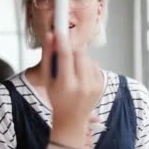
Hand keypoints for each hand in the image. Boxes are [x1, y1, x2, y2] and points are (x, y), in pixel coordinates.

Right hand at [41, 32, 102, 148]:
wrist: (72, 119)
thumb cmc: (56, 98)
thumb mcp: (47, 79)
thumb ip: (48, 56)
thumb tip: (51, 35)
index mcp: (66, 85)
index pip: (65, 56)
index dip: (62, 40)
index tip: (60, 29)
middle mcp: (83, 85)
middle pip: (80, 53)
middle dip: (72, 49)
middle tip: (66, 51)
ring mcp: (94, 85)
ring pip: (88, 57)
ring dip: (79, 57)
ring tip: (72, 69)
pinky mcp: (101, 84)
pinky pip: (94, 65)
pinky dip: (86, 65)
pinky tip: (80, 75)